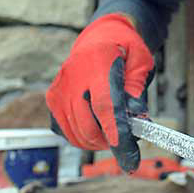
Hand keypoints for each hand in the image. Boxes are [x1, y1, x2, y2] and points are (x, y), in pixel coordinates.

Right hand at [46, 14, 153, 170]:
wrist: (102, 36)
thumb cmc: (125, 50)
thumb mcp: (141, 64)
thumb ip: (138, 92)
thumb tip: (138, 122)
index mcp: (99, 62)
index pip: (106, 105)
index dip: (117, 133)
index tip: (129, 156)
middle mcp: (74, 75)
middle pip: (88, 125)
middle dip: (111, 142)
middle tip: (127, 143)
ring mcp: (60, 87)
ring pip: (76, 132)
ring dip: (96, 142)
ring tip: (113, 134)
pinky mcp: (52, 98)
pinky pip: (64, 129)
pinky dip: (80, 136)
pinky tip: (94, 127)